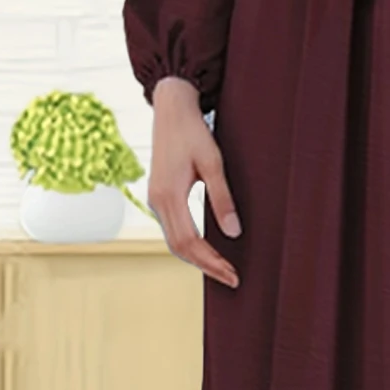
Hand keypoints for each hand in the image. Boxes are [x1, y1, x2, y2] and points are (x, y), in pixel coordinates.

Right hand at [147, 76, 241, 287]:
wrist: (171, 110)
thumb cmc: (194, 132)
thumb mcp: (213, 163)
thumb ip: (222, 198)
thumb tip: (233, 232)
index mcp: (169, 195)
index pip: (191, 242)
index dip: (212, 262)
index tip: (233, 274)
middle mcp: (157, 201)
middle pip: (180, 248)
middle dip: (206, 266)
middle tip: (232, 279)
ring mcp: (155, 200)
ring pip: (174, 241)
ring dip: (197, 259)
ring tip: (222, 270)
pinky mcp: (159, 196)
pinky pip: (173, 230)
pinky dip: (189, 245)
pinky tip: (207, 249)